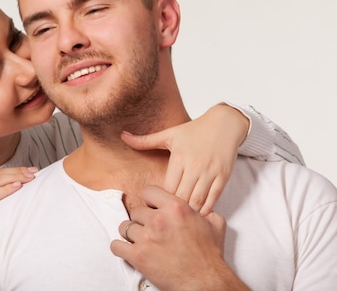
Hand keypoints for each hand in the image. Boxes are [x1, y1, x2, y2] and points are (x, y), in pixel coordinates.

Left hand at [110, 185, 248, 290]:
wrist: (205, 282)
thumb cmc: (209, 257)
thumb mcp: (214, 225)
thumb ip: (204, 211)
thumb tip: (201, 207)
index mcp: (175, 208)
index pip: (148, 191)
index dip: (149, 200)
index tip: (150, 207)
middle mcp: (159, 220)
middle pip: (136, 211)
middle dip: (142, 220)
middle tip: (150, 230)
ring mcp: (146, 237)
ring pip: (124, 227)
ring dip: (131, 234)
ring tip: (141, 241)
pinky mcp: (138, 256)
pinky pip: (116, 245)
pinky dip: (121, 248)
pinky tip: (129, 250)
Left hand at [121, 103, 248, 213]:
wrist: (224, 124)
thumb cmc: (194, 130)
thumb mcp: (168, 134)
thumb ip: (145, 140)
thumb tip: (122, 136)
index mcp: (178, 158)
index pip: (166, 188)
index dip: (159, 202)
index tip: (153, 209)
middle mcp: (194, 166)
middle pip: (180, 197)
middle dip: (172, 212)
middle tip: (164, 222)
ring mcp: (210, 172)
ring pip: (197, 200)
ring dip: (188, 213)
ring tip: (179, 223)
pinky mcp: (223, 177)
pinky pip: (214, 198)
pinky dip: (205, 209)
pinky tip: (198, 216)